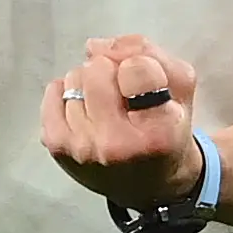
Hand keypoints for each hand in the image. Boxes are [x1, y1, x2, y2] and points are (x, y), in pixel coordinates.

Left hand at [40, 36, 201, 205]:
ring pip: (74, 77)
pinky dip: (68, 93)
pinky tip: (86, 110)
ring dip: (90, 84)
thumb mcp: (180, 89)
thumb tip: (94, 46)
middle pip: (98, 68)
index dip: (142, 66)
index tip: (147, 85)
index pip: (137, 67)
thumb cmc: (168, 131)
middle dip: (112, 71)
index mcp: (158, 132)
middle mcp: (117, 144)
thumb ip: (148, 53)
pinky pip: (53, 91)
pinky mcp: (58, 147)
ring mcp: (82, 147)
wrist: (150, 187)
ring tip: (107, 107)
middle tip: (123, 94)